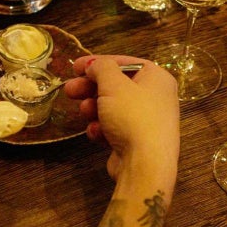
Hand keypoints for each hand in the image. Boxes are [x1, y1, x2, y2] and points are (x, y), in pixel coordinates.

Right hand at [64, 55, 178, 179]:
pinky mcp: (136, 141)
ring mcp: (147, 121)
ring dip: (94, 108)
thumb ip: (101, 67)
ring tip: (84, 112)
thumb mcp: (113, 84)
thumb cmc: (132, 116)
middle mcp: (156, 97)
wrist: (145, 164)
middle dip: (90, 88)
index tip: (75, 67)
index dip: (98, 63)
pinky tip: (95, 133)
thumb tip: (95, 66)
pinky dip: (102, 128)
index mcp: (157, 78)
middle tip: (69, 90)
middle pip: (116, 86)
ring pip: (113, 108)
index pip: (125, 63)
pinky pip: (115, 128)